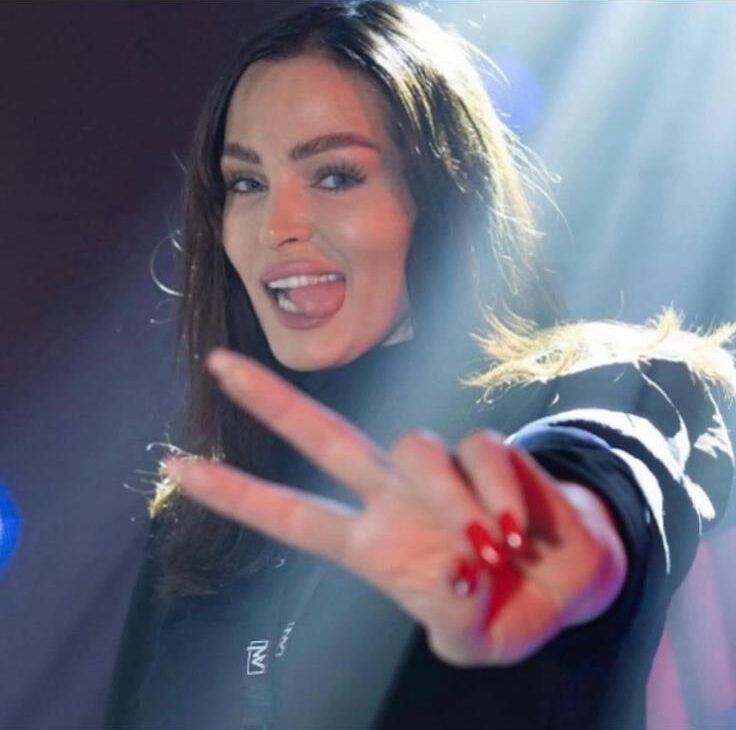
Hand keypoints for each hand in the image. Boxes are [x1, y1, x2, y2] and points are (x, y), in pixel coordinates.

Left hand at [165, 348, 627, 666]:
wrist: (568, 582)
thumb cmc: (507, 611)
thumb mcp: (474, 638)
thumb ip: (455, 615)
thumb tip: (456, 568)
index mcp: (371, 546)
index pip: (289, 515)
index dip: (233, 494)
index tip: (177, 468)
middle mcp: (392, 497)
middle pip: (323, 437)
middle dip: (270, 403)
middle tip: (216, 364)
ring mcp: (437, 470)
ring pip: (415, 446)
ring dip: (456, 503)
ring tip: (495, 548)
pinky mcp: (485, 452)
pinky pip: (479, 450)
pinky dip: (501, 492)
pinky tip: (521, 526)